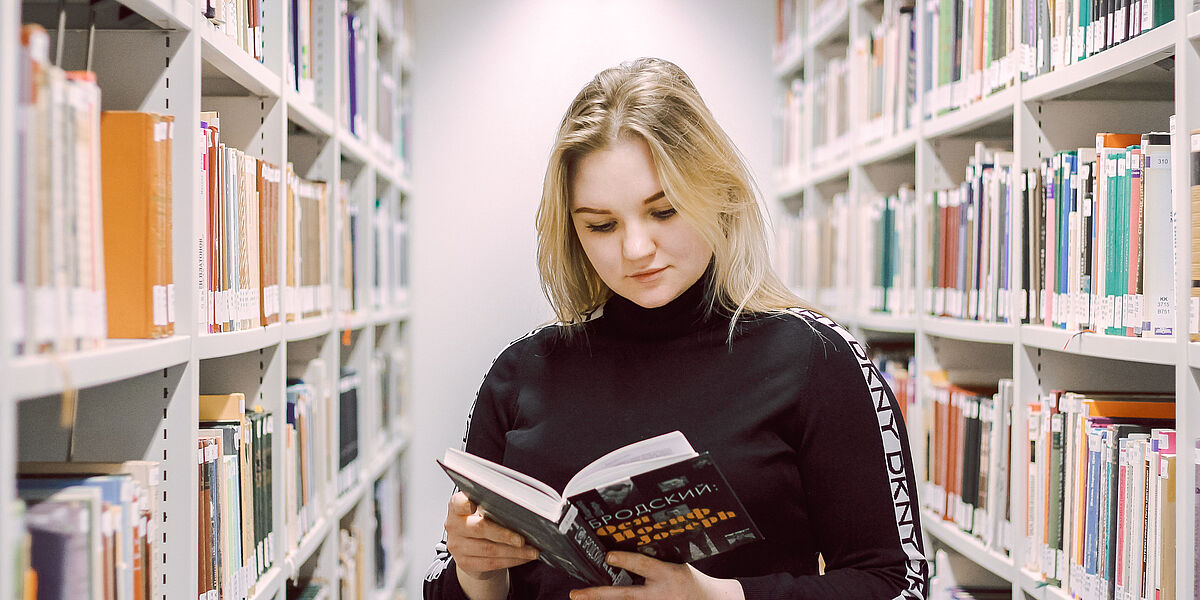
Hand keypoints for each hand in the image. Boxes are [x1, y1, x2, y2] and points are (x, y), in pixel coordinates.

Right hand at [444, 492, 538, 598]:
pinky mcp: (464, 563)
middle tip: (522, 539)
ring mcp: (457, 546)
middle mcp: (454, 526)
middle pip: (479, 528)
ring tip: (531, 551)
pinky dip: (511, 561)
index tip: (475, 505)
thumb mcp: (482, 509)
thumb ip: (493, 506)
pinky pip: (491, 563)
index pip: (459, 503)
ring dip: (514, 552)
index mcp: (457, 507)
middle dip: (504, 535)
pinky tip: (522, 558)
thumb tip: (521, 508)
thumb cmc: (480, 522)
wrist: (470, 547)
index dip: (466, 504)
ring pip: (489, 550)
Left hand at [568, 552, 744, 599]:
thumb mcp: (678, 563)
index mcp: (669, 575)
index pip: (643, 566)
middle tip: (576, 594)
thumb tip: (628, 547)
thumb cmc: (692, 580)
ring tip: (580, 596)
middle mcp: (660, 595)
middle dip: (599, 594)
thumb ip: (655, 559)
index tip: (608, 556)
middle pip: (625, 596)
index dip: (626, 560)